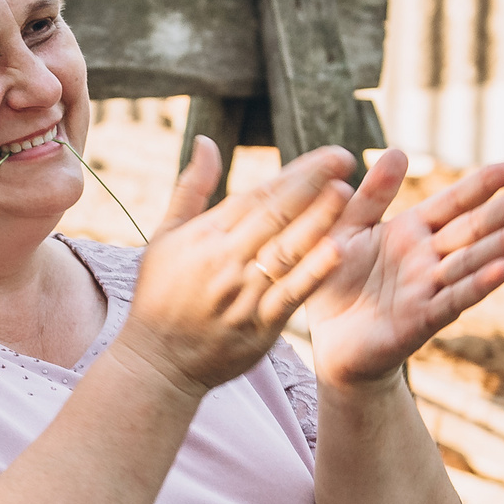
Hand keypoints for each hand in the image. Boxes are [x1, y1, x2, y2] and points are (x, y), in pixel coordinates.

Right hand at [111, 139, 361, 396]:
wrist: (156, 363)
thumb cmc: (160, 295)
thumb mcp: (164, 238)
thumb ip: (191, 188)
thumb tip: (206, 141)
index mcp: (205, 236)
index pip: (258, 196)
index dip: (296, 173)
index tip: (329, 155)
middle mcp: (225, 261)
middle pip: (275, 216)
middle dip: (312, 185)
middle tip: (345, 158)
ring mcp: (242, 295)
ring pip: (286, 251)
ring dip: (317, 221)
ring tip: (347, 194)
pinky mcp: (258, 328)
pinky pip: (290, 295)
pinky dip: (313, 272)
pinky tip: (339, 249)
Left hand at [297, 151, 503, 387]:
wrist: (329, 341)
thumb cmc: (336, 282)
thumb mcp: (346, 230)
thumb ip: (371, 195)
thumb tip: (397, 150)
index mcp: (412, 230)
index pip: (457, 201)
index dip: (487, 184)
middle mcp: (428, 257)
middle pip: (477, 228)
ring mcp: (429, 289)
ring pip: (474, 261)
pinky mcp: (420, 320)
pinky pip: (454, 300)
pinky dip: (480, 285)